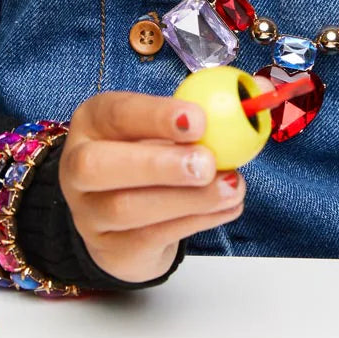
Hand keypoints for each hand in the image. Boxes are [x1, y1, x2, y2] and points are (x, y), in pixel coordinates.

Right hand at [58, 91, 244, 282]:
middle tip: (207, 163)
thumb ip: (207, 109)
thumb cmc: (149, 156)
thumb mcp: (166, 127)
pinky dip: (195, 222)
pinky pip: (150, 238)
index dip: (155, 116)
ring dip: (187, 199)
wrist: (122, 218)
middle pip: (99, 166)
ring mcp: (89, 213)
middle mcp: (78, 166)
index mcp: (93, 121)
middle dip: (158, 164)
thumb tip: (260, 87)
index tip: (199, 119)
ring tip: (231, 187)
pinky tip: (226, 207)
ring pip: (127, 209)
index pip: (116, 113)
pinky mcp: (111, 249)